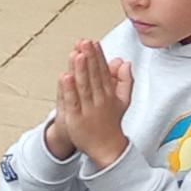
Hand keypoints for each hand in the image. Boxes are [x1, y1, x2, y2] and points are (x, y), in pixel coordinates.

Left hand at [53, 41, 132, 166]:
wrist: (106, 148)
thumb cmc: (111, 123)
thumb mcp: (123, 100)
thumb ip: (125, 80)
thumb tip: (125, 62)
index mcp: (109, 94)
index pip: (103, 71)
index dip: (98, 56)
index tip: (93, 43)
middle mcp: (99, 100)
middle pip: (93, 76)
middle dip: (89, 58)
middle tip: (84, 42)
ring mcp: (87, 109)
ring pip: (83, 86)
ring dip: (80, 70)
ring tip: (77, 54)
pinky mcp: (76, 118)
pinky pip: (72, 102)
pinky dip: (69, 90)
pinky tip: (65, 77)